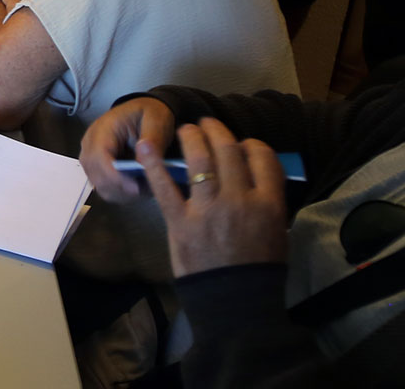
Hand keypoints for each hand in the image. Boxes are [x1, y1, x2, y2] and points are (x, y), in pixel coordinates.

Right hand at [79, 96, 176, 201]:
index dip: (114, 176)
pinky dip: (120, 192)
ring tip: (143, 189)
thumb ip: (151, 140)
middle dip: (119, 188)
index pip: (98, 157)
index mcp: (103, 129)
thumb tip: (143, 163)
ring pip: (98, 184)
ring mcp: (92, 156)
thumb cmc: (149, 114)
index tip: (135, 187)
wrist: (144, 112)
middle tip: (144, 191)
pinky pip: (103, 186)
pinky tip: (136, 188)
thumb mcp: (156, 121)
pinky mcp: (98, 166)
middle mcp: (91, 143)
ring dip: (120, 192)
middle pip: (95, 174)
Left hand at [143, 119, 289, 276]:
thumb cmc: (259, 267)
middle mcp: (239, 200)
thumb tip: (254, 177)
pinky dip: (153, 164)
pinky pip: (164, 186)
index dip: (251, 144)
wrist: (235, 298)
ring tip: (186, 129)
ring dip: (191, 137)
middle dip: (216, 131)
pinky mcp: (180, 220)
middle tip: (207, 124)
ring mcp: (208, 209)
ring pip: (199, 160)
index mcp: (269, 203)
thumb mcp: (277, 231)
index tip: (242, 144)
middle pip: (228, 151)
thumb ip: (267, 202)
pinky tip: (145, 147)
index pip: (262, 158)